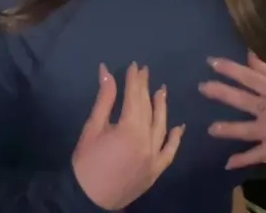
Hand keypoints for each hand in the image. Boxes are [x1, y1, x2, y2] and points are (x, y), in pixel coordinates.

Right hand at [72, 62, 185, 209]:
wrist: (89, 198)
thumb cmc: (86, 162)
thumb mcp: (93, 127)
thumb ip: (105, 99)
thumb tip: (106, 71)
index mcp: (130, 129)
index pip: (134, 98)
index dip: (134, 81)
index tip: (135, 66)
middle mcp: (147, 140)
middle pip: (148, 109)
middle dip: (146, 89)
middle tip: (146, 72)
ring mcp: (154, 156)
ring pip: (162, 126)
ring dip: (162, 107)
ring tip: (162, 91)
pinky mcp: (156, 170)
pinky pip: (170, 152)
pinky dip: (175, 139)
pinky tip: (179, 127)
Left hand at [200, 51, 265, 169]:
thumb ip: (265, 70)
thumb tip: (246, 54)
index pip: (250, 78)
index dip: (231, 69)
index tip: (211, 62)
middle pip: (244, 101)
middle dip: (223, 93)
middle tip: (203, 88)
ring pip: (248, 130)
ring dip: (230, 130)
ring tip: (211, 129)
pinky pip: (257, 155)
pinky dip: (243, 160)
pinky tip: (227, 163)